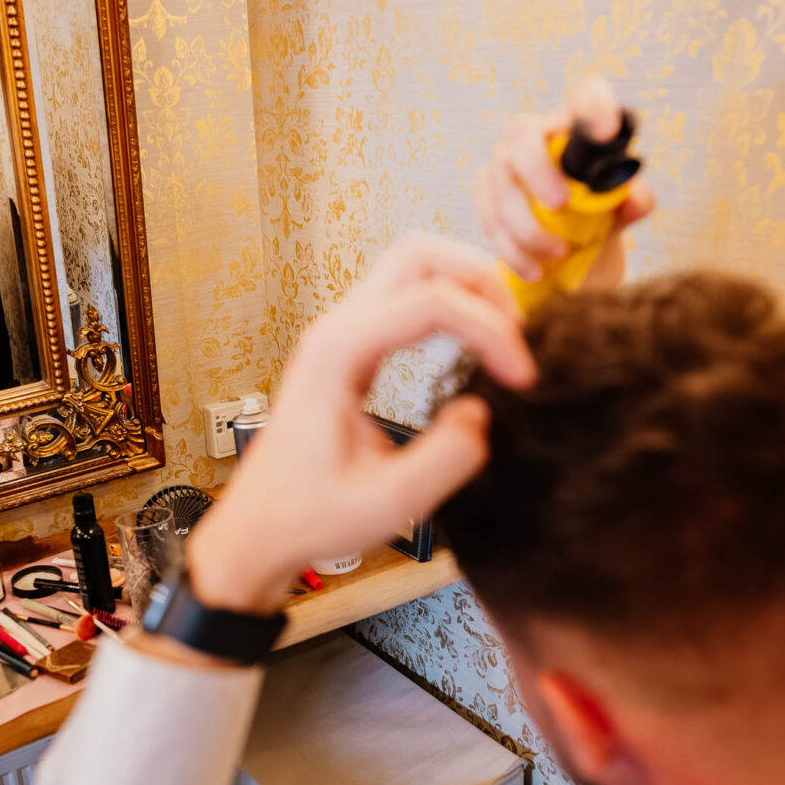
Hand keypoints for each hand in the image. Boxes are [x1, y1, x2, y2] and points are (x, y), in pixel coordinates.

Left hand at [187, 233, 533, 615]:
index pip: (431, 302)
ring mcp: (340, 334)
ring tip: (503, 339)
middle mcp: (335, 329)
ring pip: (414, 268)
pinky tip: (472, 347)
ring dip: (467, 289)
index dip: (491, 332)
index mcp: (337, 353)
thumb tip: (479, 413)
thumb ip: (445, 458)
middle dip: (482, 282)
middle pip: (420, 255)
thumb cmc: (310, 517)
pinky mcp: (350, 349)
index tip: (523, 380)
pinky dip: (448, 308)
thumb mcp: (388, 503)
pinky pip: (405, 300)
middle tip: (518, 336)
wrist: (260, 530)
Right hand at [474, 76, 654, 288]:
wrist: (569, 251)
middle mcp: (535, 135)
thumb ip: (634, 203)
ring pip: (501, 183)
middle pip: (521, 134)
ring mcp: (504, 162)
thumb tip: (635, 198)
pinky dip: (512, 248)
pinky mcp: (486, 191)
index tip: (608, 132)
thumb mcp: (621, 213)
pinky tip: (534, 268)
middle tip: (560, 204)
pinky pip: (489, 216)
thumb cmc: (598, 217)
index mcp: (576, 127)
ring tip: (559, 253)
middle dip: (537, 170)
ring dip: (527, 225)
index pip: (584, 95)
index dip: (594, 106)